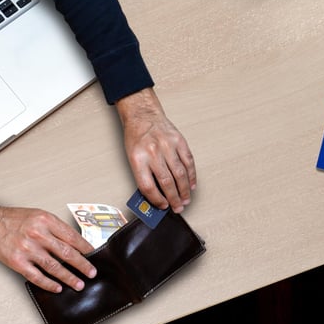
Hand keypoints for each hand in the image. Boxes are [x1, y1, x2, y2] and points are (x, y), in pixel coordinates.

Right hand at [0, 206, 96, 292]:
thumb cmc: (15, 219)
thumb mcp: (39, 215)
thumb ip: (55, 228)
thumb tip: (74, 243)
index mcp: (45, 220)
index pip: (71, 236)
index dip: (85, 247)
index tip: (93, 254)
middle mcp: (38, 234)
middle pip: (67, 253)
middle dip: (82, 265)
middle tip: (91, 272)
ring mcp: (27, 249)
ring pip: (54, 267)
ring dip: (69, 277)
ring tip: (79, 284)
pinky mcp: (18, 262)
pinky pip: (37, 276)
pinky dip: (49, 284)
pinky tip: (57, 287)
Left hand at [116, 87, 195, 212]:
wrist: (143, 115)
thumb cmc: (136, 137)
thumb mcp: (132, 157)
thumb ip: (143, 175)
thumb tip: (156, 196)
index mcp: (138, 158)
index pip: (148, 186)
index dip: (156, 200)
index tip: (162, 206)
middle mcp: (153, 152)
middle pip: (166, 182)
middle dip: (174, 199)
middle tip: (178, 207)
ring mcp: (167, 146)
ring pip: (180, 174)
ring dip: (184, 190)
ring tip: (185, 199)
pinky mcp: (179, 141)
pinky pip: (188, 162)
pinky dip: (191, 176)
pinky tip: (191, 185)